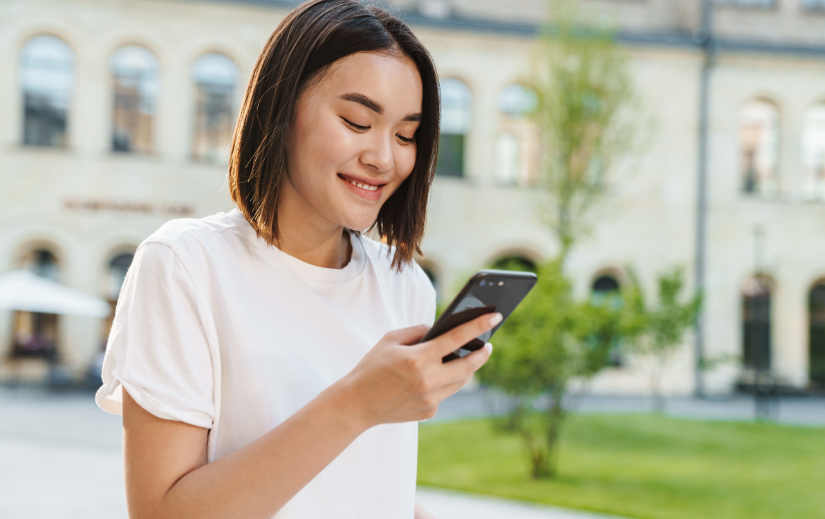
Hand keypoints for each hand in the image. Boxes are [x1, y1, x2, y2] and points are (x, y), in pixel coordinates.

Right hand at [340, 312, 500, 427]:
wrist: (356, 404)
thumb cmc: (372, 367)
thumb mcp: (390, 340)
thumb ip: (418, 331)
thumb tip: (440, 330)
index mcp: (418, 359)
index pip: (456, 338)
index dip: (479, 326)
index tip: (495, 316)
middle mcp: (428, 381)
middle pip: (468, 365)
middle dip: (482, 353)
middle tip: (489, 344)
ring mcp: (430, 399)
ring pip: (461, 381)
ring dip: (468, 368)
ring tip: (471, 357)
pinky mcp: (429, 411)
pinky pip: (445, 393)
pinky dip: (445, 382)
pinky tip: (439, 376)